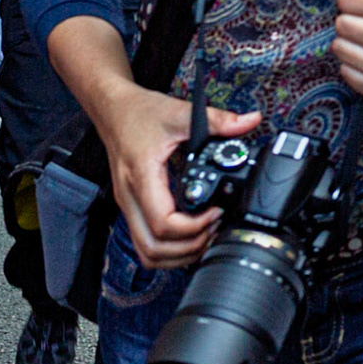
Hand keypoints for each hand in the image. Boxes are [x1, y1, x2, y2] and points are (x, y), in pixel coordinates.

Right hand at [100, 83, 259, 269]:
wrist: (113, 110)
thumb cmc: (139, 113)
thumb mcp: (181, 112)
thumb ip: (218, 119)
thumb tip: (250, 121)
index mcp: (142, 178)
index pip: (163, 224)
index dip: (193, 228)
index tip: (215, 213)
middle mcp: (130, 198)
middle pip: (152, 248)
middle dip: (188, 247)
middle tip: (213, 228)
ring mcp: (128, 205)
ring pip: (146, 251)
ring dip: (177, 253)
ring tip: (204, 234)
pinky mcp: (131, 206)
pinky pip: (145, 240)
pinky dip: (167, 247)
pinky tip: (188, 233)